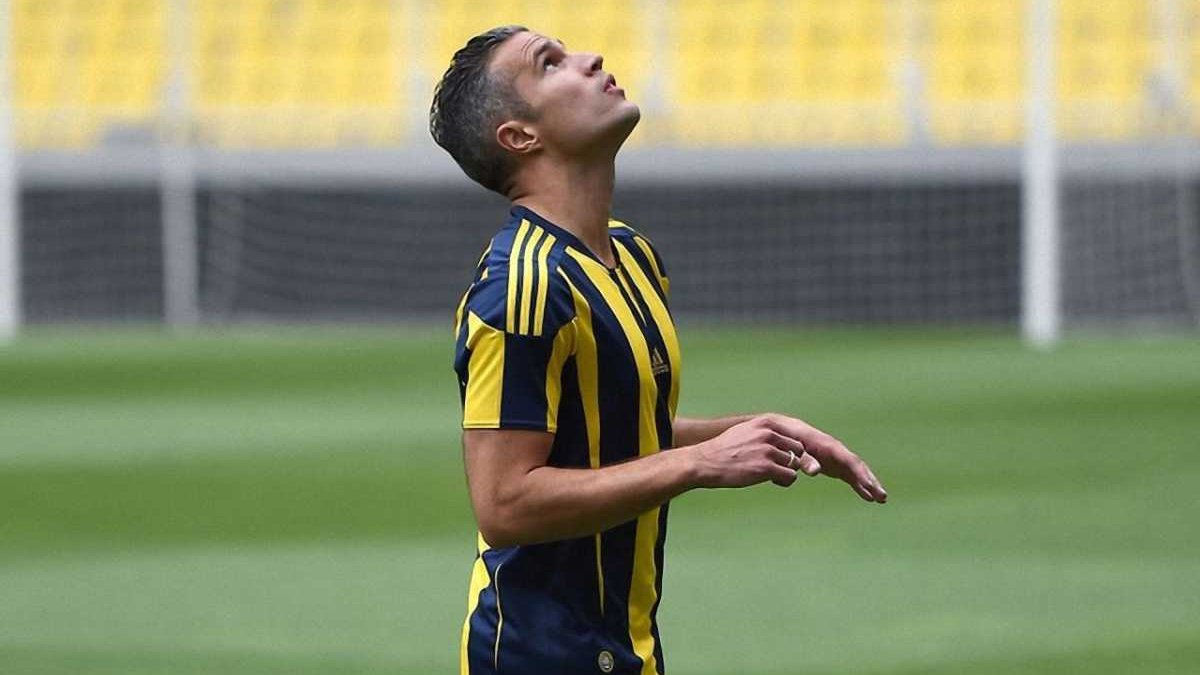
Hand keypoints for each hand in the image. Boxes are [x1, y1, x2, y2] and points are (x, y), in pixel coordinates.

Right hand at [689, 416, 821, 488]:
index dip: (793, 448)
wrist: (705, 462)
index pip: (795, 434)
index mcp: (765, 423)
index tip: (787, 457)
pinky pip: (790, 476)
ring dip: (786, 471)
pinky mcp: (766, 468)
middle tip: (777, 467)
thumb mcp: (745, 430)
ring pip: (795, 464)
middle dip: (791, 460)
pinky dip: (784, 481)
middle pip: (798, 449)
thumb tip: (783, 440)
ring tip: (771, 475)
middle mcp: (769, 434)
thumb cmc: (724, 450)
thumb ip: (765, 432)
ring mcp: (768, 450)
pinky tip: (772, 481)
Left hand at [761, 414, 887, 503]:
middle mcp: (836, 451)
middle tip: (882, 496)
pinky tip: (868, 497)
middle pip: (857, 467)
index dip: (860, 474)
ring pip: (856, 472)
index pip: (848, 460)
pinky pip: (850, 476)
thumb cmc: (787, 440)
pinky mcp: (834, 465)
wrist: (785, 433)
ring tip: (881, 499)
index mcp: (827, 445)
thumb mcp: (793, 450)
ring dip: (868, 485)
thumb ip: (804, 459)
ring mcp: (837, 458)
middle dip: (870, 481)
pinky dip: (859, 486)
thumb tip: (816, 471)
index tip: (870, 487)